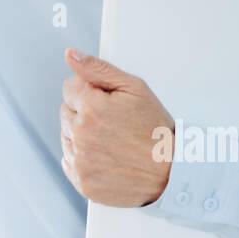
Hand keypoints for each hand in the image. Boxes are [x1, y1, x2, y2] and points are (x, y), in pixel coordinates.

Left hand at [59, 48, 174, 206]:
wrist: (172, 172)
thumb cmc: (156, 130)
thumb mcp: (134, 88)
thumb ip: (98, 69)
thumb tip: (70, 55)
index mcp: (91, 108)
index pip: (69, 88)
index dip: (91, 91)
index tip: (109, 103)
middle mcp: (80, 135)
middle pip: (66, 112)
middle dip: (85, 112)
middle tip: (114, 122)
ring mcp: (80, 161)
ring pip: (66, 136)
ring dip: (82, 135)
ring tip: (112, 140)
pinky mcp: (82, 182)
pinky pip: (69, 161)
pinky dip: (83, 158)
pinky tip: (106, 156)